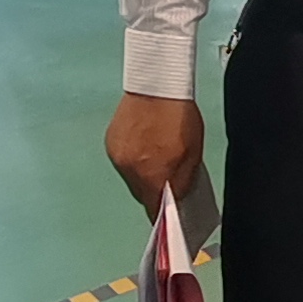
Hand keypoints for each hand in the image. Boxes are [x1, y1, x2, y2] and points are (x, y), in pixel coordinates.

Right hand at [104, 92, 204, 213]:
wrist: (156, 84)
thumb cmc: (180, 118)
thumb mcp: (192, 154)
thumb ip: (182, 181)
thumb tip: (175, 197)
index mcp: (151, 176)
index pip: (153, 210)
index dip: (162, 215)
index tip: (168, 217)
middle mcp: (129, 170)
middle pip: (140, 193)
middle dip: (153, 190)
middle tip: (166, 179)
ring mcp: (116, 155)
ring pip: (130, 176)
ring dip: (142, 174)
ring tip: (154, 157)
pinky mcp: (110, 141)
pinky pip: (122, 160)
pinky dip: (132, 158)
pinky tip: (143, 144)